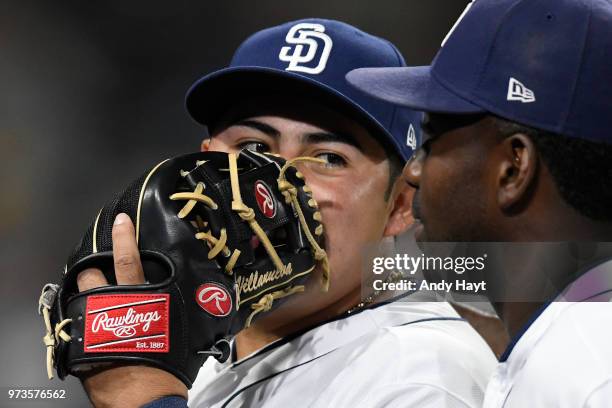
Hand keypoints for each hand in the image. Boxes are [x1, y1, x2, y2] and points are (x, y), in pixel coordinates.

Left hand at [77, 213, 186, 406]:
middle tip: (100, 270)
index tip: (120, 220)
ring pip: (79, 297)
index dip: (123, 237)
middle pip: (92, 276)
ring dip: (85, 292)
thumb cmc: (168, 366)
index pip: (128, 260)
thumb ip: (182, 306)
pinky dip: (82, 319)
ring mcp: (93, 327)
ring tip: (93, 296)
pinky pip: (77, 324)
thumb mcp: (183, 329)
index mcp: (140, 300)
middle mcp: (112, 308)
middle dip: (94, 269)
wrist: (144, 400)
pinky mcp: (82, 345)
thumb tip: (204, 295)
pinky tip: (90, 323)